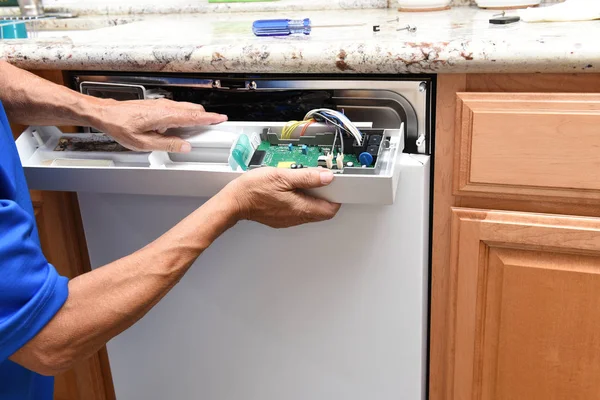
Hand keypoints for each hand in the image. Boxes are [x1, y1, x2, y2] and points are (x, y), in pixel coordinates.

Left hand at [91, 98, 226, 151]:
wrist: (106, 114)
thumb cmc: (120, 126)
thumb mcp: (143, 142)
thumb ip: (167, 144)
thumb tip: (185, 146)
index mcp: (164, 116)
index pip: (192, 116)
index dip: (209, 118)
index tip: (221, 119)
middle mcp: (164, 107)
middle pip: (192, 110)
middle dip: (205, 117)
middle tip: (215, 124)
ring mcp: (161, 104)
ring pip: (185, 108)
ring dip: (194, 116)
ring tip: (200, 126)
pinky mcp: (157, 105)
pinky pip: (176, 109)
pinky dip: (184, 115)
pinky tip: (180, 125)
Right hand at [220, 167, 340, 228]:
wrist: (234, 202)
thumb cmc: (254, 190)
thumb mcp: (283, 176)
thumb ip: (307, 177)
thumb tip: (326, 177)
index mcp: (301, 208)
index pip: (330, 209)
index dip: (336, 197)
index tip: (336, 185)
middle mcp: (296, 217)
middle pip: (321, 212)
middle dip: (325, 197)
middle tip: (321, 181)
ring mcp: (288, 220)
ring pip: (309, 212)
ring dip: (312, 199)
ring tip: (304, 183)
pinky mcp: (280, 219)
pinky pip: (297, 212)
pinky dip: (300, 202)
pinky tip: (291, 190)